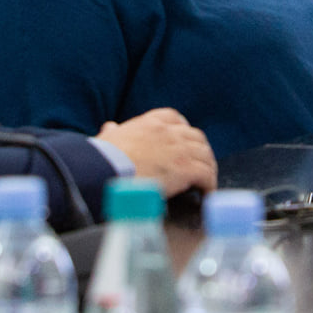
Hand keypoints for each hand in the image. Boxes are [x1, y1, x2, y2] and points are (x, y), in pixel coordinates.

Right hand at [100, 108, 216, 194]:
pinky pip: (206, 174)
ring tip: (206, 180)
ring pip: (205, 154)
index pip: (174, 118)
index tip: (184, 140)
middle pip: (195, 136)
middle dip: (199, 149)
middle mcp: (168, 132)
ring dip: (207, 167)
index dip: (182, 129)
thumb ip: (112, 132)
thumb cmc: (102, 159)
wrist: (106, 171)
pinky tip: (206, 193)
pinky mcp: (185, 169)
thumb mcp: (107, 139)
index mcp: (149, 123)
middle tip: (199, 163)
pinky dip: (209, 184)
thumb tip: (111, 128)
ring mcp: (179, 149)